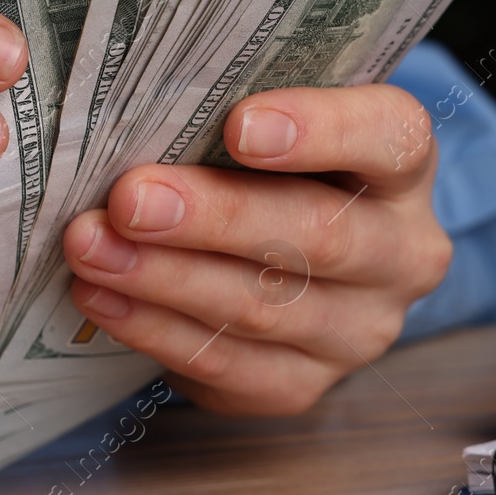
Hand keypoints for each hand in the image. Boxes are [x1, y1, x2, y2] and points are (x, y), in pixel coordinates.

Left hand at [61, 85, 451, 415]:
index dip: (319, 130)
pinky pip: (228, 365)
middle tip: (130, 199)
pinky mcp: (305, 384)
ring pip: (264, 307)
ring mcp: (360, 329)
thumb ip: (226, 111)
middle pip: (319, 234)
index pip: (389, 137)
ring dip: (164, 277)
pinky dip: (155, 328)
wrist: (278, 254)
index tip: (238, 125)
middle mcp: (401, 252)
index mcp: (403, 165)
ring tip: (91, 247)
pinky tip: (102, 296)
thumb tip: (131, 110)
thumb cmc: (266, 167)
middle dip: (213, 216)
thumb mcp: (269, 124)